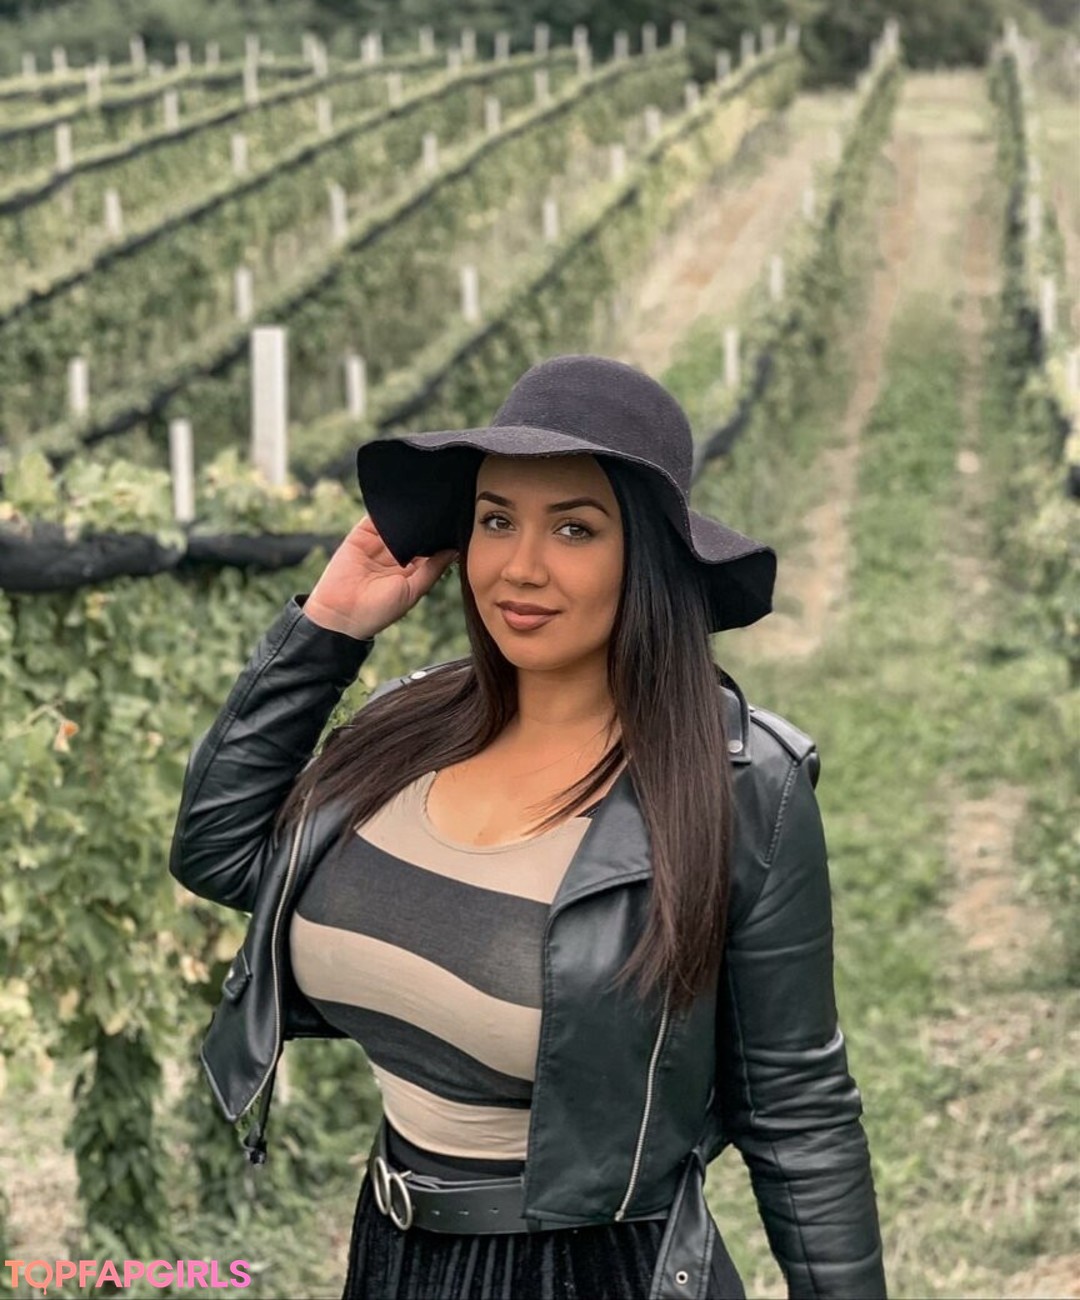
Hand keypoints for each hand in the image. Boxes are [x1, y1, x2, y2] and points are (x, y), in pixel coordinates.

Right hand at [302, 515, 457, 639]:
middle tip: (443, 508)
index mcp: (412, 570)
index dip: (441, 538)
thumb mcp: (412, 591)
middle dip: (425, 523)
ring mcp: (378, 545)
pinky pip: (374, 518)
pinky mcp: (360, 536)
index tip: (455, 524)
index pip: (431, 548)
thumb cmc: (379, 611)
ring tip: (422, 502)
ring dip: (406, 515)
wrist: (340, 614)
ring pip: (397, 524)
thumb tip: (454, 550)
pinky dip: (385, 511)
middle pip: (415, 533)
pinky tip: (397, 504)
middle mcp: (396, 556)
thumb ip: (432, 569)